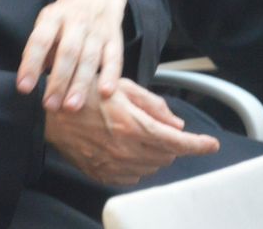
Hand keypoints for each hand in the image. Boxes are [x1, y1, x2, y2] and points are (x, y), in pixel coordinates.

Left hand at [17, 0, 127, 110]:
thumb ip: (40, 49)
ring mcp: (97, 31)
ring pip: (89, 59)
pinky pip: (114, 58)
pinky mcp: (114, 39)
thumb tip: (30, 79)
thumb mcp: (48, 24)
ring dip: (80, 84)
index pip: (40, 40)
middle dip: (58, 80)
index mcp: (54, 17)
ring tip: (71, 107)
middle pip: (67, 52)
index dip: (31, 64)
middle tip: (50, 105)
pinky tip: (105, 93)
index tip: (24, 88)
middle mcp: (76, 22)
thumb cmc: (65, 19)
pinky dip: (111, 76)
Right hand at [44, 79, 220, 185]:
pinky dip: (137, 164)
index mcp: (134, 125)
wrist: (51, 114)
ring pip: (152, 167)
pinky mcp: (103, 174)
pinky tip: (125, 147)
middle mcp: (127, 150)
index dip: (199, 145)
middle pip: (167, 156)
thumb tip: (177, 125)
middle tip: (156, 126)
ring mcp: (114, 165)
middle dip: (170, 143)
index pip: (177, 143)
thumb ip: (153, 105)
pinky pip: (133, 176)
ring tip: (136, 134)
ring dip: (154, 153)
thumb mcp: (122, 87)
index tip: (212, 145)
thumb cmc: (86, 93)